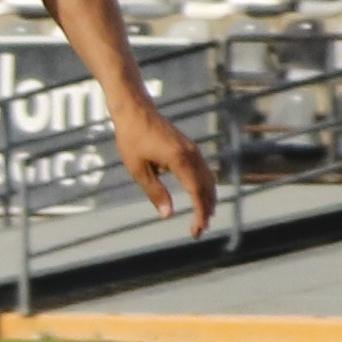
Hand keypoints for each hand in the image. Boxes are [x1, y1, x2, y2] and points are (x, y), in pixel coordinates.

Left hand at [109, 98, 211, 227]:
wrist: (136, 111)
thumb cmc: (132, 138)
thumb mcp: (138, 168)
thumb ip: (154, 192)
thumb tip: (167, 214)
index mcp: (180, 161)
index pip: (197, 192)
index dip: (200, 213)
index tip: (198, 230)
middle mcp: (192, 155)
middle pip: (207, 188)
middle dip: (205, 210)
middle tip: (199, 231)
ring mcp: (193, 151)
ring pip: (208, 180)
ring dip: (208, 199)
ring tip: (204, 218)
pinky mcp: (190, 148)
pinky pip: (203, 171)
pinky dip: (205, 187)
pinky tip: (201, 196)